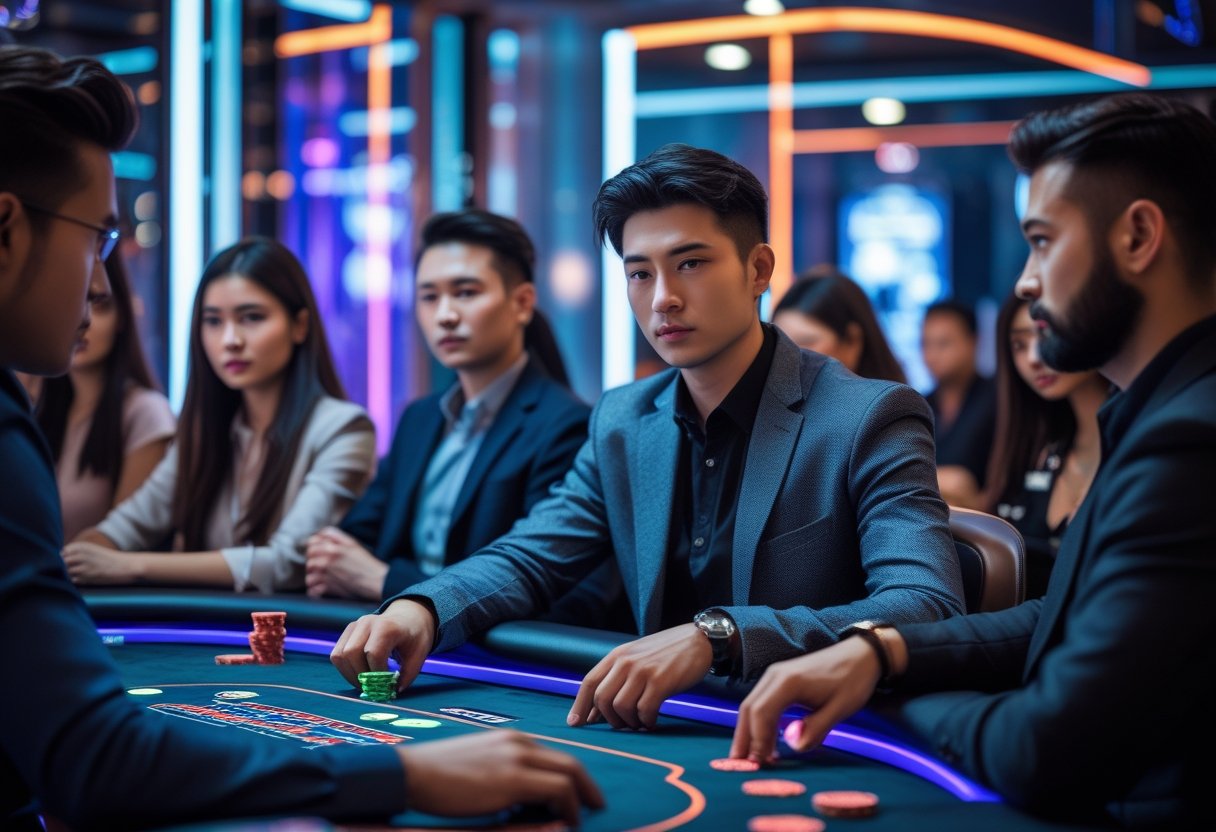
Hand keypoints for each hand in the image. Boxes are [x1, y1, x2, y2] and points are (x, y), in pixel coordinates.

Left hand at [62, 542, 139, 584]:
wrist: (127, 566)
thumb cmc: (110, 560)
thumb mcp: (93, 551)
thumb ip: (76, 555)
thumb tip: (59, 563)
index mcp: (80, 546)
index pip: (59, 553)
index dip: (61, 561)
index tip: (68, 566)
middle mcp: (79, 554)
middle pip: (58, 563)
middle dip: (60, 569)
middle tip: (68, 574)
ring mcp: (82, 565)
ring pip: (64, 572)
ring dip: (67, 576)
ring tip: (77, 578)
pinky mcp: (85, 576)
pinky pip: (72, 580)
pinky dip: (74, 582)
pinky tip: (83, 581)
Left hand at [305, 526, 387, 600]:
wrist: (377, 580)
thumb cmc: (366, 562)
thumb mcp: (353, 543)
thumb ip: (336, 536)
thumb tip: (321, 533)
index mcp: (333, 547)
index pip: (312, 542)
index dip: (313, 545)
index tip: (315, 550)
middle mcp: (328, 559)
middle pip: (309, 557)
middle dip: (312, 559)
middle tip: (319, 564)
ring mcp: (327, 574)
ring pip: (309, 573)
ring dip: (312, 576)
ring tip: (319, 577)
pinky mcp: (329, 588)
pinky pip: (312, 590)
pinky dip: (314, 590)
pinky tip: (319, 589)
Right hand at [330, 598, 435, 690]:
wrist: (408, 617)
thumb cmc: (414, 636)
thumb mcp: (420, 653)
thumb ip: (408, 674)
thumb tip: (394, 691)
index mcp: (387, 626)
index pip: (373, 653)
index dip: (378, 673)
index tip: (388, 683)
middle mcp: (367, 622)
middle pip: (351, 653)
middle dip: (361, 676)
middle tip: (374, 687)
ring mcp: (355, 626)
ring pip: (339, 655)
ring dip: (350, 675)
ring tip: (366, 683)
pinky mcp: (347, 633)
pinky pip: (337, 655)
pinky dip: (345, 669)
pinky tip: (360, 674)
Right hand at [397, 731, 603, 822]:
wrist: (412, 773)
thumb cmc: (437, 776)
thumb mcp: (477, 765)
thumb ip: (503, 773)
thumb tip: (525, 797)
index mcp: (510, 739)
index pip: (553, 755)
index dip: (571, 775)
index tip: (579, 794)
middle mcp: (518, 743)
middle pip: (570, 760)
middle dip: (588, 785)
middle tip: (596, 804)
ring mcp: (517, 758)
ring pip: (569, 773)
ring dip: (582, 797)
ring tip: (585, 815)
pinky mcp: (512, 779)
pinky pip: (558, 790)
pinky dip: (569, 807)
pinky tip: (568, 821)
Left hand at [567, 624, 711, 730]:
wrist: (699, 640)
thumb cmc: (667, 653)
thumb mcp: (637, 657)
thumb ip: (618, 678)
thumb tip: (596, 712)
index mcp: (617, 656)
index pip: (589, 682)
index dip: (580, 706)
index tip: (576, 724)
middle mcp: (626, 662)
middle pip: (602, 699)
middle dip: (608, 719)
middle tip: (622, 725)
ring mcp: (643, 671)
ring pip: (621, 707)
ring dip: (629, 723)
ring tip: (640, 723)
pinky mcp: (661, 681)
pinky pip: (644, 710)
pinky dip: (646, 721)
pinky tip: (653, 722)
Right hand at [730, 636, 881, 762]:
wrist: (860, 655)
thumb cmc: (852, 681)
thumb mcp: (839, 710)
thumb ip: (815, 729)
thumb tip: (791, 745)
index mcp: (788, 682)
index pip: (761, 713)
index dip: (757, 740)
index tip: (759, 763)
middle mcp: (775, 676)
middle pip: (749, 708)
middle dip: (744, 738)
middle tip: (741, 765)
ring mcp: (775, 675)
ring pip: (752, 705)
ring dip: (750, 731)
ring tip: (752, 758)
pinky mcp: (780, 679)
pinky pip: (762, 701)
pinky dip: (760, 722)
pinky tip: (767, 741)